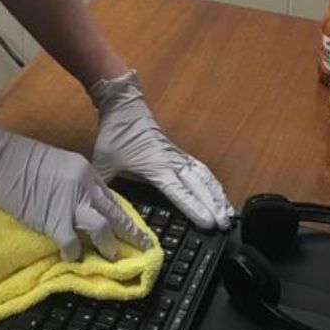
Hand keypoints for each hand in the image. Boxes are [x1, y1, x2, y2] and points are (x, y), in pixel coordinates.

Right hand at [0, 117, 149, 261]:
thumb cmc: (20, 159)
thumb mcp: (57, 164)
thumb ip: (73, 184)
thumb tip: (80, 205)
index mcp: (86, 171)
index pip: (111, 198)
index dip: (122, 216)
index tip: (131, 229)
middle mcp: (84, 186)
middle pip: (115, 214)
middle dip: (131, 234)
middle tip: (142, 248)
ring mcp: (70, 204)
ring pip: (102, 229)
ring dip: (108, 246)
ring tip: (111, 257)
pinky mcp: (54, 221)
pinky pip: (72, 244)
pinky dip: (73, 253)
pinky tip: (71, 258)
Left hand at [89, 70, 233, 230]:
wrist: (123, 105)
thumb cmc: (116, 132)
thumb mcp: (103, 163)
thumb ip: (103, 187)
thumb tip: (100, 208)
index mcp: (156, 167)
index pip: (179, 192)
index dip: (194, 208)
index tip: (208, 223)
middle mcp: (172, 162)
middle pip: (199, 186)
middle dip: (213, 206)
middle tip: (225, 225)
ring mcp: (177, 156)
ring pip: (203, 177)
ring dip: (217, 194)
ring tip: (228, 212)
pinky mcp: (178, 152)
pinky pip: (200, 168)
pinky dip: (211, 181)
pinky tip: (217, 191)